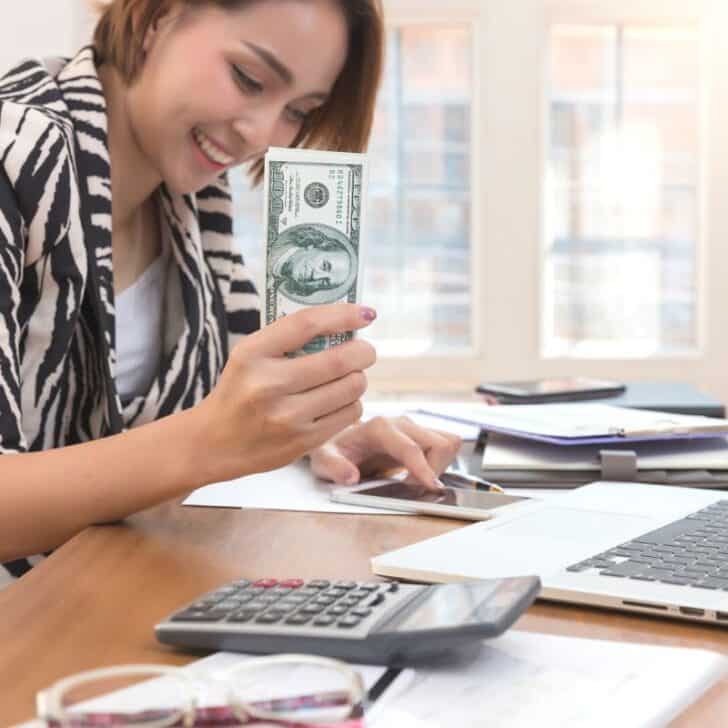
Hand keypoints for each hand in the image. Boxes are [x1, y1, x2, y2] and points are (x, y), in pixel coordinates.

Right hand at [191, 304, 376, 484]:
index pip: (307, 324)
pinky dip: (352, 402)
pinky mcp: (303, 441)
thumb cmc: (240, 390)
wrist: (214, 443)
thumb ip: (288, 338)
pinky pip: (350, 413)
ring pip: (352, 387)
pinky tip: (338, 401)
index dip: (343, 315)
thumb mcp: (250, 356)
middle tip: (364, 351)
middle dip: (363, 352)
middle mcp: (268, 385)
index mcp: (252, 354)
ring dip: (358, 378)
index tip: (366, 314)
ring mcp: (287, 417)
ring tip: (348, 377)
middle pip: (339, 360)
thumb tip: (344, 321)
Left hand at [308, 416, 461, 490]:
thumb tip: (351, 476)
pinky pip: (446, 447)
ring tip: (417, 481)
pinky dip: (441, 463)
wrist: (337, 442)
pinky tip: (420, 476)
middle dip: (435, 469)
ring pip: (449, 443)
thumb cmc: (332, 450)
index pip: (411, 447)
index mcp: (379, 428)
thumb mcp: (323, 460)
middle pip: (440, 442)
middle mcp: (401, 424)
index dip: (424, 468)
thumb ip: (334, 467)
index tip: (430, 487)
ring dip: (441, 465)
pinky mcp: (420, 437)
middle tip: (414, 488)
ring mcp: (413, 429)